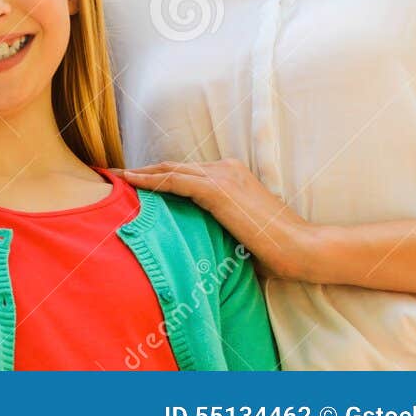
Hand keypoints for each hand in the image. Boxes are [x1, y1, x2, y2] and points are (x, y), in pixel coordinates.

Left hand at [111, 159, 315, 280]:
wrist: (302, 248)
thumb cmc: (277, 249)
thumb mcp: (241, 232)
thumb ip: (218, 226)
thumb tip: (196, 242)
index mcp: (232, 176)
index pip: (186, 172)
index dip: (157, 175)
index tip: (132, 182)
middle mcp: (225, 169)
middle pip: (173, 166)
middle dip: (142, 170)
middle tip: (113, 175)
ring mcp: (222, 176)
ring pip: (169, 170)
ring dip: (139, 173)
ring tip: (112, 177)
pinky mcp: (218, 189)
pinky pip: (174, 181)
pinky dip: (149, 180)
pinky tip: (129, 182)